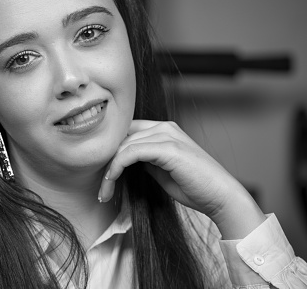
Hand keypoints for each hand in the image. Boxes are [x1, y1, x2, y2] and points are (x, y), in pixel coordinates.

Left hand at [98, 120, 265, 238]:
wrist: (222, 197)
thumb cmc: (195, 188)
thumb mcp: (162, 170)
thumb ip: (145, 160)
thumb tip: (124, 160)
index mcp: (165, 129)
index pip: (127, 132)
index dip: (111, 152)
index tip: (103, 177)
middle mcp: (165, 127)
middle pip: (122, 138)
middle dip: (106, 163)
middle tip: (101, 190)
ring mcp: (167, 135)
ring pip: (123, 146)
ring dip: (109, 170)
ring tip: (104, 192)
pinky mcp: (168, 148)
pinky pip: (131, 152)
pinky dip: (117, 167)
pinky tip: (111, 181)